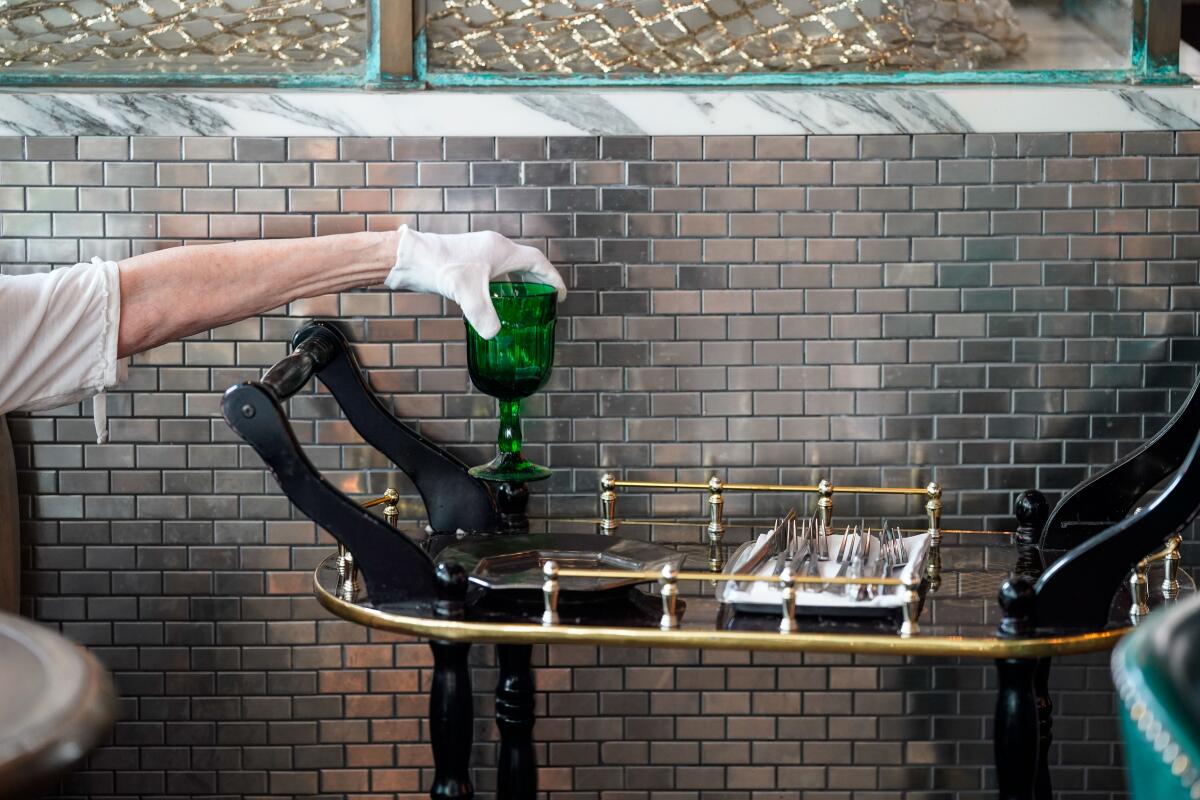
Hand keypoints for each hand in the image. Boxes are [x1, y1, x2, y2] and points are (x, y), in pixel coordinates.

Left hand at [384, 226, 566, 338]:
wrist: (408, 258)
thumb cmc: (440, 268)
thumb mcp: (467, 295)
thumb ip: (484, 316)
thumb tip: (495, 335)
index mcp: (500, 251)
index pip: (536, 262)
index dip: (552, 278)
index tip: (560, 294)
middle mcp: (492, 247)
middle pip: (524, 261)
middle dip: (538, 279)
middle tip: (547, 297)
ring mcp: (478, 252)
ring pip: (507, 265)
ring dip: (519, 281)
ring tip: (524, 301)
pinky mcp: (465, 260)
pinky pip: (492, 270)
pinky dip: (500, 284)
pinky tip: (492, 300)